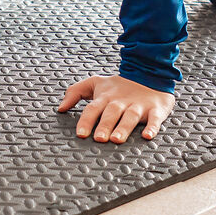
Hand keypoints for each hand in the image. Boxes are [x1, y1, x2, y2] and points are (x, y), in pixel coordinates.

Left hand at [58, 74, 174, 141]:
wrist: (148, 74)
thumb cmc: (118, 85)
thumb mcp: (94, 83)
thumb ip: (74, 93)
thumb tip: (60, 108)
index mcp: (105, 97)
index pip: (93, 109)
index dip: (86, 121)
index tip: (81, 134)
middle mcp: (120, 102)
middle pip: (111, 113)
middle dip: (104, 126)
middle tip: (99, 139)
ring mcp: (138, 106)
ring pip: (130, 117)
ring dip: (123, 128)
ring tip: (117, 140)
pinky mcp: (155, 109)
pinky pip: (154, 119)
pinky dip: (152, 127)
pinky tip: (147, 135)